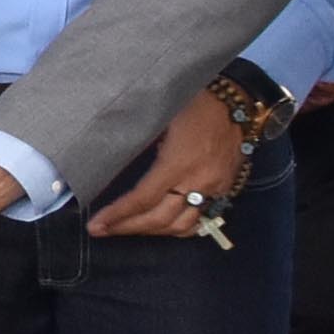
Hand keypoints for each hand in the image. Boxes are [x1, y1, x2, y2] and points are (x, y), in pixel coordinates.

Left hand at [83, 89, 253, 240]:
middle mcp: (198, 182)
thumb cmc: (193, 103)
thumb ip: (140, 144)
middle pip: (160, 219)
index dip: (118, 215)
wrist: (236, 102)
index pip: (143, 199)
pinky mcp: (224, 190)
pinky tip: (162, 226)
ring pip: (182, 226)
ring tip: (128, 228)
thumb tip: (115, 162)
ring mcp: (214, 189)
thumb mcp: (160, 118)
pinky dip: (179, 228)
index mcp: (178, 163)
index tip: (96, 225)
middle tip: (102, 230)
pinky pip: (201, 219)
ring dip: (152, 231)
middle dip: (128, 228)